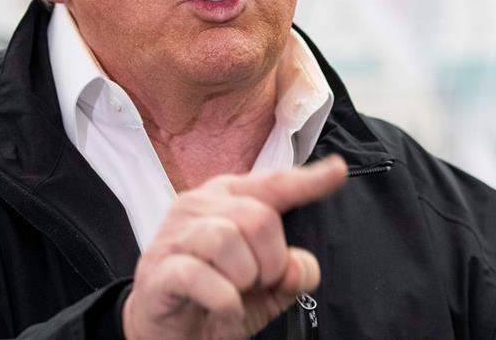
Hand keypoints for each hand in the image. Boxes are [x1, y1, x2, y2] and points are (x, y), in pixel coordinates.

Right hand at [122, 155, 347, 339]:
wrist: (167, 335)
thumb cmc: (214, 300)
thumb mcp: (265, 290)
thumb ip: (291, 273)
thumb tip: (300, 266)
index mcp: (227, 199)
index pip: (273, 184)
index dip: (307, 179)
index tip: (337, 172)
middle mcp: (199, 207)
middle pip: (258, 217)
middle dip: (270, 260)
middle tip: (256, 283)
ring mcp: (175, 236)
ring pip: (226, 238)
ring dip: (243, 277)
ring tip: (236, 293)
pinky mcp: (158, 270)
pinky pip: (198, 273)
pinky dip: (222, 296)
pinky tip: (224, 307)